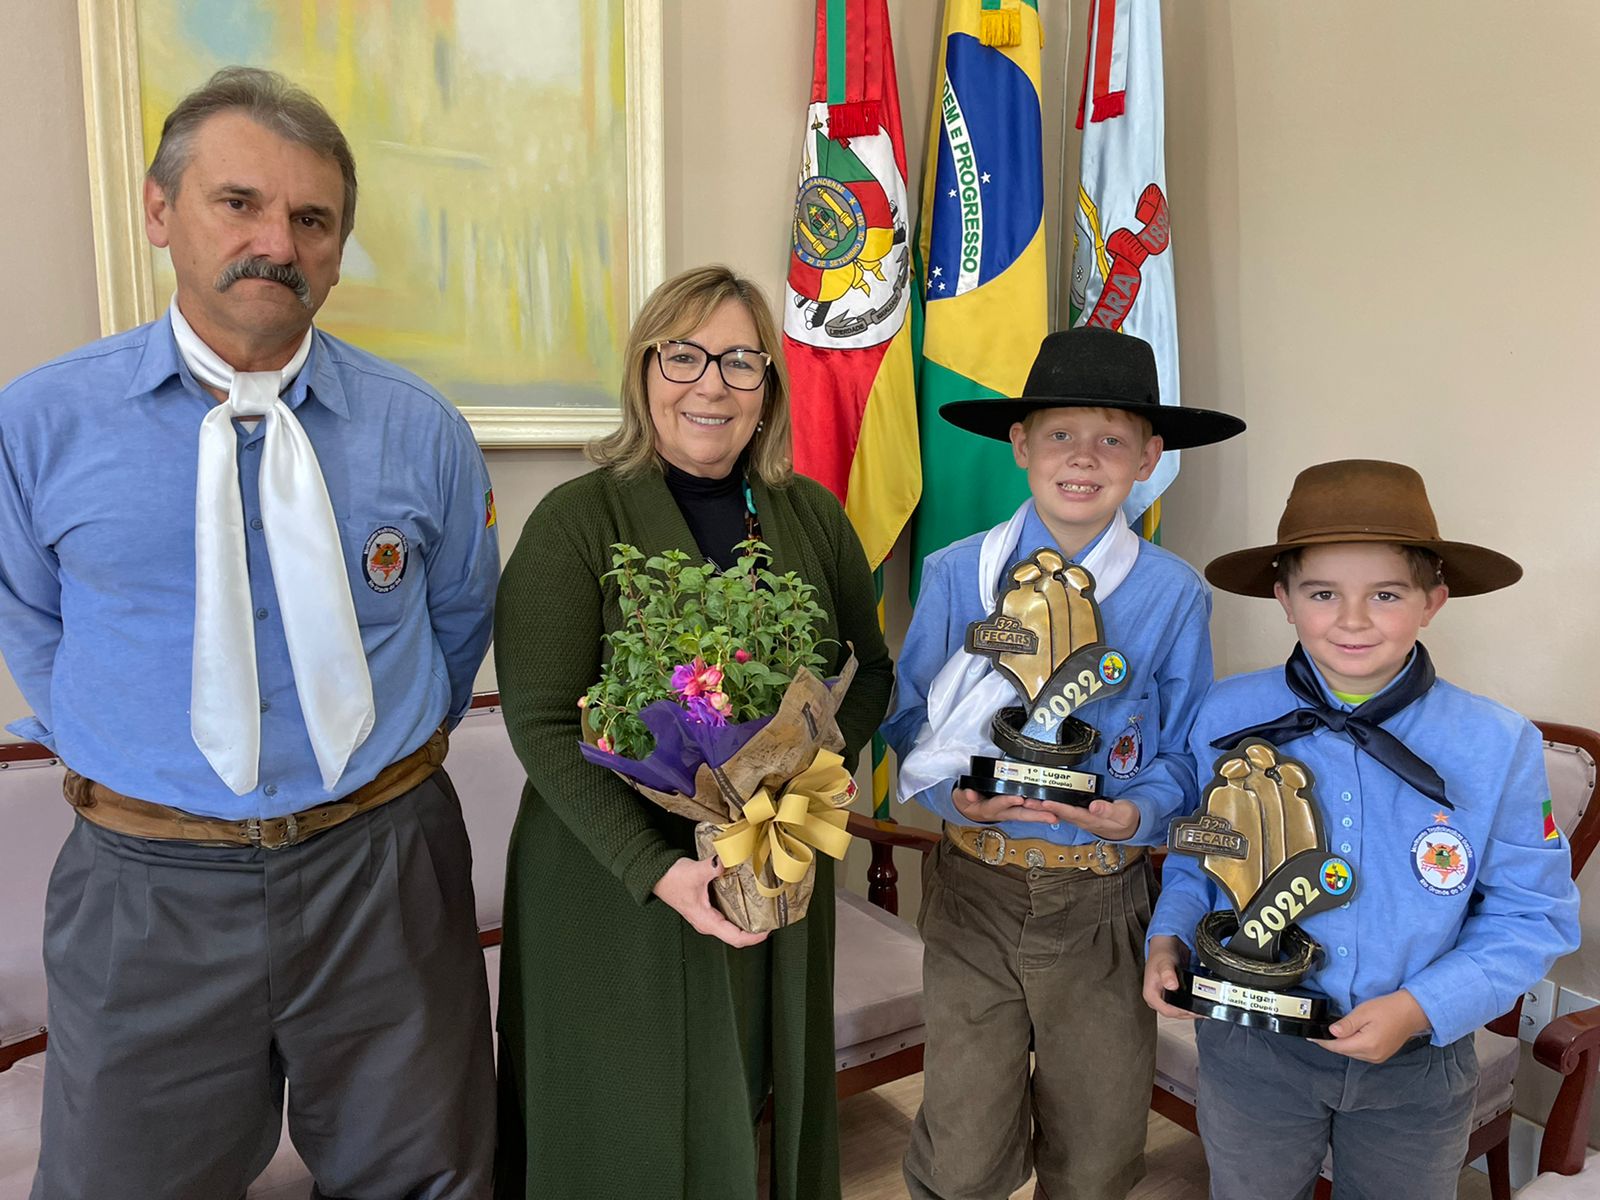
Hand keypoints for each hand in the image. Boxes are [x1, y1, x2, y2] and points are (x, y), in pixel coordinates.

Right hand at [651, 857, 768, 947]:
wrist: (656, 874)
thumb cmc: (672, 878)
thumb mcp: (695, 872)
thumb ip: (712, 868)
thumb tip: (726, 861)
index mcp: (707, 921)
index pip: (735, 937)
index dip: (754, 937)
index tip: (769, 929)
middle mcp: (708, 923)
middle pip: (736, 936)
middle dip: (755, 931)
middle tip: (773, 918)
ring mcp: (708, 917)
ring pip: (733, 927)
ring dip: (749, 922)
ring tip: (765, 911)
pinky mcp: (707, 909)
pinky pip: (728, 917)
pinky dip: (741, 913)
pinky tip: (749, 901)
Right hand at [951, 786, 1057, 824]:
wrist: (969, 810)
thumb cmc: (968, 802)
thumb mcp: (962, 798)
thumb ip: (965, 795)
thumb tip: (970, 795)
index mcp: (988, 808)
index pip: (999, 805)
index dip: (1007, 802)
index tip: (1017, 798)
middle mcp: (1002, 812)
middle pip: (1020, 814)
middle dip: (1035, 815)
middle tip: (1049, 815)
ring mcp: (1009, 812)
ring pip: (1027, 814)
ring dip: (1040, 815)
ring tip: (1054, 815)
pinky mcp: (1014, 809)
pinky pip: (1029, 812)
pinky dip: (1040, 814)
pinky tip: (1052, 813)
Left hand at [1037, 797, 1141, 840]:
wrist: (1130, 826)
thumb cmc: (1127, 818)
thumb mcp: (1123, 813)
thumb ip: (1109, 810)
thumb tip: (1094, 806)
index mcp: (1092, 820)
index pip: (1072, 813)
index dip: (1057, 808)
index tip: (1044, 803)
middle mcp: (1083, 820)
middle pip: (1060, 814)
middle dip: (1043, 808)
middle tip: (1026, 802)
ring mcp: (1081, 818)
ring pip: (1059, 812)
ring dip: (1044, 808)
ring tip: (1029, 801)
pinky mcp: (1081, 814)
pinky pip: (1064, 810)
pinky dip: (1053, 806)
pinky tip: (1043, 802)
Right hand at [1143, 935, 1199, 1019]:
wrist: (1166, 945)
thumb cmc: (1161, 954)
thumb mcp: (1164, 963)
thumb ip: (1167, 974)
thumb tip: (1171, 985)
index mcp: (1151, 994)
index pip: (1167, 1011)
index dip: (1181, 1012)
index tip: (1193, 1011)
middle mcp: (1157, 998)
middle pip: (1174, 1013)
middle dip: (1188, 1014)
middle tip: (1202, 1011)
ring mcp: (1164, 997)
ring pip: (1178, 1011)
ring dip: (1190, 1011)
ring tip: (1202, 1009)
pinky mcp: (1171, 994)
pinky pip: (1181, 1004)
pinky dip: (1190, 1005)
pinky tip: (1198, 1003)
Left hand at [1311, 989, 1431, 1062]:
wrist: (1412, 1012)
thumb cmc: (1389, 1009)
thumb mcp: (1363, 1012)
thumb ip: (1346, 1024)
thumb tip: (1332, 1033)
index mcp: (1367, 1045)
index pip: (1337, 1046)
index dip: (1322, 1041)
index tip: (1310, 1035)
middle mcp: (1372, 1055)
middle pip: (1343, 1051)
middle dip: (1330, 1042)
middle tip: (1318, 1032)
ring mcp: (1378, 1057)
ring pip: (1351, 1053)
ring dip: (1341, 1044)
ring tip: (1331, 1033)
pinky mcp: (1381, 1055)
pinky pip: (1360, 1052)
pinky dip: (1352, 1045)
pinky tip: (1348, 1036)